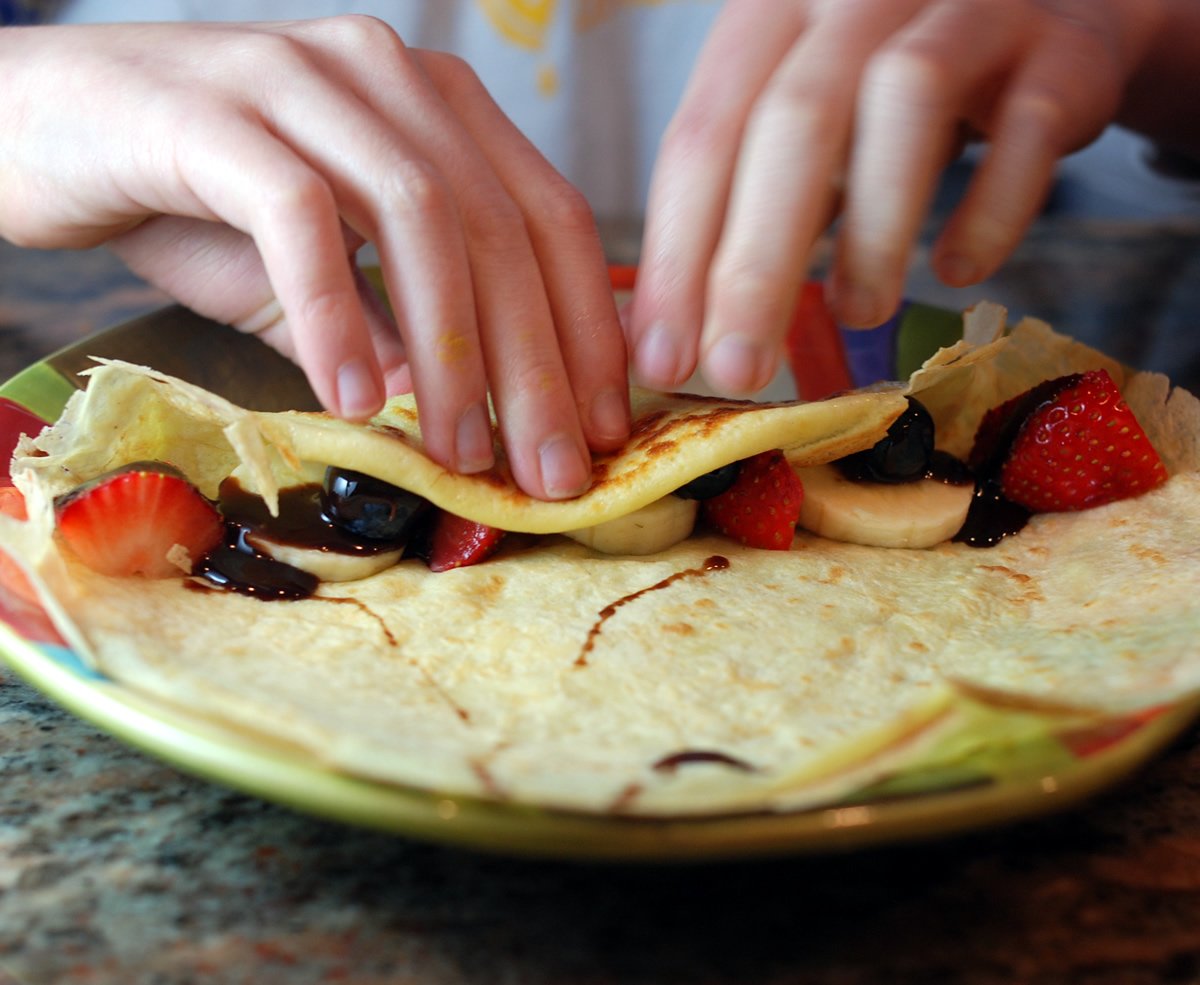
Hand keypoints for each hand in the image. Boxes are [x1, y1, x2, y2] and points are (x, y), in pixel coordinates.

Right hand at [0, 18, 630, 500]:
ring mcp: (303, 80)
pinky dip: (334, 313)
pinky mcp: (214, 110)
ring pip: (420, 215)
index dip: (589, 329)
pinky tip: (348, 400)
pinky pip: (298, 217)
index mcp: (437, 105)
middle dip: (538, 364)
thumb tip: (468, 415)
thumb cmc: (198, 202)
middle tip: (553, 472)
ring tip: (459, 452)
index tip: (607, 428)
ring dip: (451, 350)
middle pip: (500, 226)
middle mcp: (388, 76)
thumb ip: (395, 327)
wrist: (41, 126)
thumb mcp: (323, 277)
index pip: (549, 218)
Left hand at [628, 0, 1163, 395]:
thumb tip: (665, 335)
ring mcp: (964, 8)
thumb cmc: (881, 90)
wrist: (1039, 6)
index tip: (662, 359)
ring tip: (857, 316)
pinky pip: (1028, 126)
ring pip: (905, 100)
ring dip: (874, 229)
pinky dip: (992, 208)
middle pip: (791, 123)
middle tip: (736, 371)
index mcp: (770, 15)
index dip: (676, 255)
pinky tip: (959, 268)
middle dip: (753, 264)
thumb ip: (738, 204)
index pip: (702, 137)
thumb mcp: (797, 125)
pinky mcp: (1056, 48)